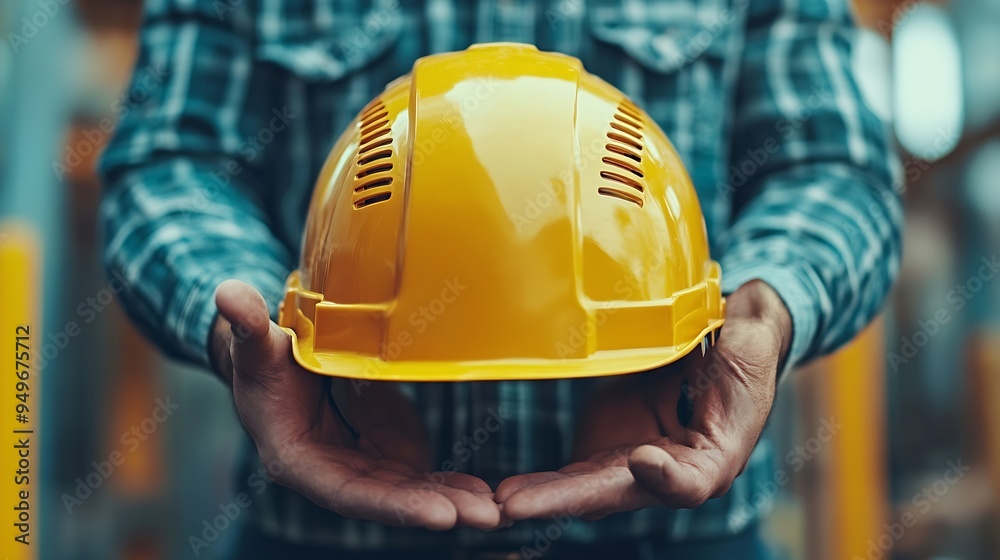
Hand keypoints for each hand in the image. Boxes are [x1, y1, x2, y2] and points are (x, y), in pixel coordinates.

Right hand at [211, 280, 500, 529]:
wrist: (276, 363)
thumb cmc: (260, 357)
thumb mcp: (254, 342)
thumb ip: (247, 327)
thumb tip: (228, 294)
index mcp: (296, 457)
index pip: (348, 491)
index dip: (393, 504)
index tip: (439, 515)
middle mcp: (331, 471)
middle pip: (386, 498)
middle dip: (434, 508)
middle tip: (486, 516)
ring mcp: (359, 464)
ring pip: (407, 491)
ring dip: (450, 502)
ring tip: (494, 510)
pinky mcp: (380, 452)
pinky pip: (417, 475)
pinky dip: (449, 485)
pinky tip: (485, 493)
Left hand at [496, 280, 791, 520]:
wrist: (715, 355)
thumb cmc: (741, 352)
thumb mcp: (753, 345)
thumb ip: (748, 342)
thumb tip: (744, 316)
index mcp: (712, 459)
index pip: (690, 481)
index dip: (667, 477)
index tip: (643, 458)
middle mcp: (668, 473)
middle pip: (619, 492)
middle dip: (569, 499)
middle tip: (520, 505)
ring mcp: (631, 465)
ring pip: (586, 488)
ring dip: (544, 496)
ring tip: (503, 501)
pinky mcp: (605, 450)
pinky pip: (569, 473)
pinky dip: (539, 483)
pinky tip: (503, 492)